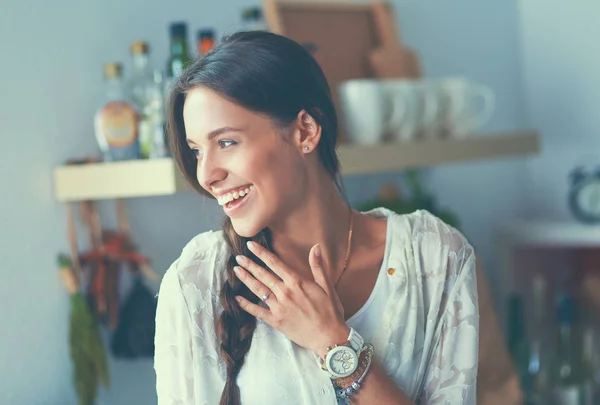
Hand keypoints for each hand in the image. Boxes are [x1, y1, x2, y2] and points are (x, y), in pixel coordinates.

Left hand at [233, 241, 349, 356]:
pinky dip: (246, 305)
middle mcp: (285, 292)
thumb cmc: (330, 312)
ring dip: (246, 279)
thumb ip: (318, 266)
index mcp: (296, 282)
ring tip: (236, 271)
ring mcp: (279, 307)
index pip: (274, 263)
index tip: (250, 245)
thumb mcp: (327, 286)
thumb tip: (315, 247)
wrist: (328, 337)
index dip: (261, 253)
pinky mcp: (276, 321)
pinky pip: (257, 311)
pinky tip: (237, 298)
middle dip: (249, 264)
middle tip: (238, 257)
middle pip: (263, 275)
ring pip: (258, 290)